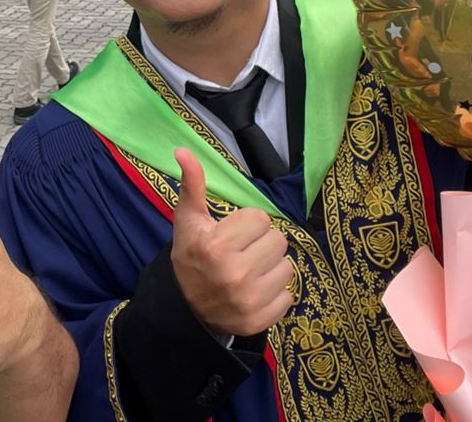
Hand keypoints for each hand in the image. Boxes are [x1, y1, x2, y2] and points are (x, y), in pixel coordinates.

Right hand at [169, 148, 291, 337]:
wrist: (185, 309)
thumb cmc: (190, 257)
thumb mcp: (189, 221)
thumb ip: (192, 185)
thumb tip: (183, 150)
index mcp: (216, 246)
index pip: (261, 219)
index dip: (248, 224)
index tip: (233, 235)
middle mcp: (234, 273)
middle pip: (278, 241)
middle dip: (262, 244)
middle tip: (243, 253)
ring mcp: (248, 300)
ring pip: (287, 267)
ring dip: (272, 268)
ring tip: (251, 272)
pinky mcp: (259, 320)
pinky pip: (288, 296)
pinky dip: (275, 294)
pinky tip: (255, 292)